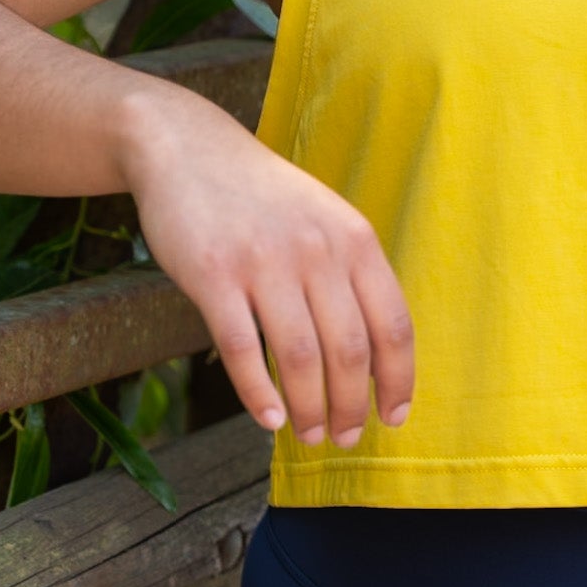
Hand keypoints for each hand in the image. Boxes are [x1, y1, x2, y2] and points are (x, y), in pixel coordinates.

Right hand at [119, 89, 414, 446]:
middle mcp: (316, 249)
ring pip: (300, 357)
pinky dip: (258, 393)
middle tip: (344, 438)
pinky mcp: (213, 274)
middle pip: (350, 350)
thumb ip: (349, 275)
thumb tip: (373, 358)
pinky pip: (241, 349)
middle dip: (351, 407)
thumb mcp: (323, 219)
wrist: (188, 148)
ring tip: (307, 437)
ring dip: (309, 409)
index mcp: (354, 238)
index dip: (398, 379)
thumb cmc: (263, 197)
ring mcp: (264, 261)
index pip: (393, 323)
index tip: (394, 417)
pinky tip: (268, 418)